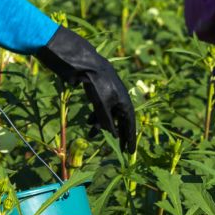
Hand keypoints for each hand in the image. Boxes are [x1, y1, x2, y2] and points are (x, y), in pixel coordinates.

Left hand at [35, 26, 136, 152]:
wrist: (84, 62)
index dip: (130, 138)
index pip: (130, 123)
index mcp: (124, 100)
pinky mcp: (99, 90)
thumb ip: (107, 122)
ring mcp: (109, 93)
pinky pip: (101, 107)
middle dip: (118, 134)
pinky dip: (96, 116)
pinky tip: (88, 122)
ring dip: (102, 125)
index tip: (130, 152)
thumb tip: (114, 137)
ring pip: (108, 114)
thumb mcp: (101, 106)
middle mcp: (119, 97)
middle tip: (118, 149)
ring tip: (92, 135)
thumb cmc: (96, 84)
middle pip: (121, 120)